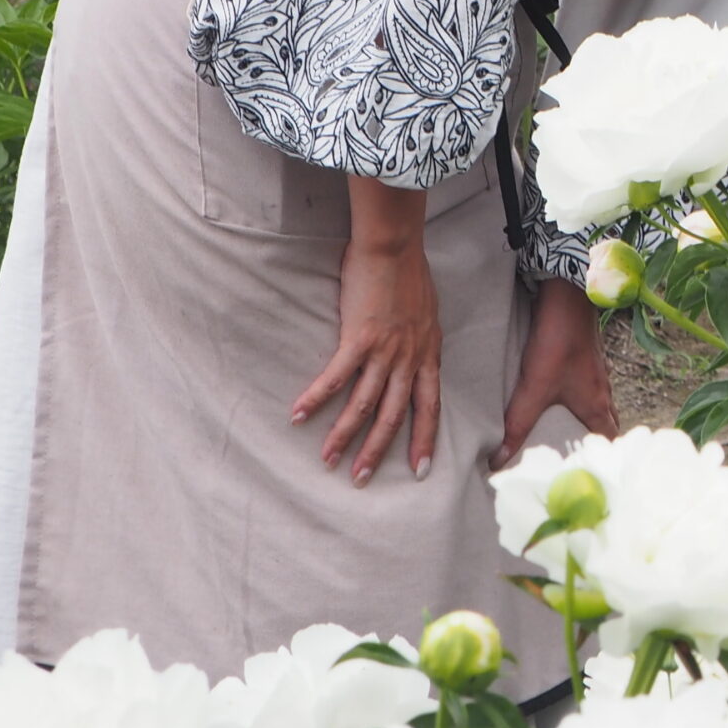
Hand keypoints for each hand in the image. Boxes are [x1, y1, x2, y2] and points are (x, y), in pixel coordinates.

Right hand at [293, 230, 441, 485]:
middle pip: (395, 415)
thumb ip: (419, 338)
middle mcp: (409, 358)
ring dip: (344, 435)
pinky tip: (298, 416)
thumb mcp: (426, 314)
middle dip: (378, 450)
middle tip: (361, 480)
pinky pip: (335, 377)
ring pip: (364, 404)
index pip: (430, 406)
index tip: (422, 470)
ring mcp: (385, 350)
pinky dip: (316, 398)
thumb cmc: (409, 273)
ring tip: (326, 460)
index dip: (425, 439)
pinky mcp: (359, 338)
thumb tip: (411, 351)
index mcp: (427, 354)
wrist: (394, 247)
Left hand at [496, 279, 618, 467]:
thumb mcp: (534, 389)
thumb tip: (498, 462)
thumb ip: (517, 425)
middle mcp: (602, 390)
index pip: (609, 440)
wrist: (569, 299)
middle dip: (598, 441)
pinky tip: (565, 395)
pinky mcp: (588, 356)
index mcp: (595, 405)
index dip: (604, 457)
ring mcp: (597, 372)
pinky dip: (584, 397)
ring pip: (601, 403)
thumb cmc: (557, 346)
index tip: (596, 473)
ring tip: (571, 431)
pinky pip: (592, 385)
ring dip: (591, 418)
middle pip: (607, 423)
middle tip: (581, 456)